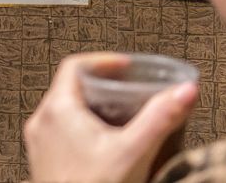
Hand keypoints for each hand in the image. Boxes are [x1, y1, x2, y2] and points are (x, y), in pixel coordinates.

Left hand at [24, 53, 196, 182]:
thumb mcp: (134, 152)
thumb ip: (161, 118)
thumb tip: (186, 90)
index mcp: (57, 109)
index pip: (75, 66)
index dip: (104, 62)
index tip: (128, 67)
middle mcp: (41, 122)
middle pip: (71, 88)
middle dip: (103, 87)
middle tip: (130, 91)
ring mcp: (40, 144)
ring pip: (66, 112)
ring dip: (94, 110)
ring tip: (123, 118)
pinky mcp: (44, 163)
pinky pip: (62, 134)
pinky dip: (84, 130)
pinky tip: (107, 147)